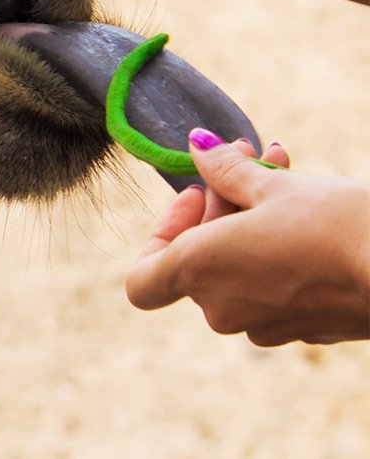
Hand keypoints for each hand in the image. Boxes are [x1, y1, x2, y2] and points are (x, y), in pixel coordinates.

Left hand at [126, 131, 369, 345]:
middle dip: (221, 203)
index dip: (161, 233)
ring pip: (240, 269)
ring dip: (251, 218)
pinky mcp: (305, 331)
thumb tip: (196, 145)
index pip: (141, 281)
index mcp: (199, 274)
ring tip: (282, 169)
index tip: (198, 194)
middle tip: (249, 158)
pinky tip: (308, 210)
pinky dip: (278, 251)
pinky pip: (273, 288)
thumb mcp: (274, 186)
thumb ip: (225, 170)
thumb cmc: (336, 227)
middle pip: (198, 260)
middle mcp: (223, 310)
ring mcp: (264, 326)